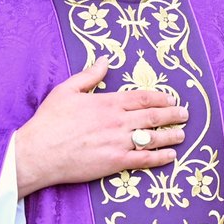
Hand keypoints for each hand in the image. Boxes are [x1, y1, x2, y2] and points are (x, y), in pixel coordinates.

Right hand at [15, 56, 187, 195]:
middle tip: (185, 114)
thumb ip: (89, 76)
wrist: (38, 152)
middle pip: (153, 117)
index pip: (142, 98)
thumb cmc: (49, 121)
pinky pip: (144, 160)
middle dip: (172, 115)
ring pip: (153, 138)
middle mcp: (118, 121)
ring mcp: (119, 142)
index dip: (160, 98)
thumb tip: (105, 60)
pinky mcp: (116, 162)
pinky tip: (171, 156)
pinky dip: (160, 158)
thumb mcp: (66, 90)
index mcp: (108, 102)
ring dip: (171, 136)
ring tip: (182, 134)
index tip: (171, 99)